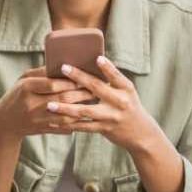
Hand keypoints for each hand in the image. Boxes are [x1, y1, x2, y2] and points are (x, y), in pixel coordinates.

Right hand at [0, 67, 96, 138]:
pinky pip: (65, 127)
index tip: (83, 77)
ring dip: (82, 108)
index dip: (69, 81)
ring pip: (66, 115)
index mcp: (26, 88)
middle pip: (62, 99)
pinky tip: (86, 115)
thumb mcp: (23, 79)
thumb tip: (64, 64)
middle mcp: (31, 105)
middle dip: (81, 93)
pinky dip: (77, 122)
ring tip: (94, 101)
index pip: (51, 84)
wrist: (5, 122)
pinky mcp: (44, 130)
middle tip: (95, 88)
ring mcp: (38, 120)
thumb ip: (42, 72)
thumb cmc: (17, 95)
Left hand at [46, 56, 163, 151]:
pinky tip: (53, 122)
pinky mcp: (104, 129)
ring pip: (85, 110)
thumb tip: (93, 60)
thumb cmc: (128, 105)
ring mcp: (111, 116)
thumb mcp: (126, 91)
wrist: (141, 133)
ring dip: (65, 108)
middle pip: (97, 88)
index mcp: (126, 89)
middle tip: (63, 68)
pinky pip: (83, 126)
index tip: (97, 58)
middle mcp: (120, 102)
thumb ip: (112, 79)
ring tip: (49, 104)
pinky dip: (68, 124)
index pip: (116, 76)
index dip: (108, 68)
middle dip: (79, 77)